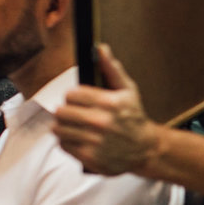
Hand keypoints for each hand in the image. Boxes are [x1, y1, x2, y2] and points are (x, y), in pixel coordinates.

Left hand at [54, 44, 159, 175]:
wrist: (145, 149)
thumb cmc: (134, 117)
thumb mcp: (129, 90)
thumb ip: (112, 69)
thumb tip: (100, 48)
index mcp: (110, 103)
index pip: (71, 94)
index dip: (73, 96)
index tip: (80, 100)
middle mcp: (101, 122)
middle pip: (61, 111)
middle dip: (66, 111)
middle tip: (75, 113)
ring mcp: (94, 141)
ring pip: (58, 128)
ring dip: (64, 126)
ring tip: (75, 126)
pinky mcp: (89, 156)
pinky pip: (63, 144)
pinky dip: (67, 141)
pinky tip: (79, 138)